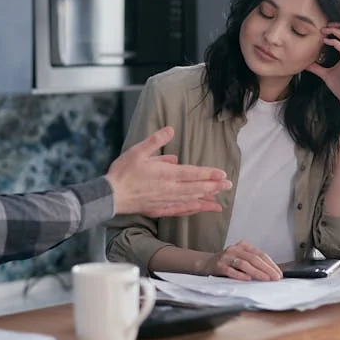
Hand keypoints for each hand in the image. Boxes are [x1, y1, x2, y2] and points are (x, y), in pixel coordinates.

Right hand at [105, 126, 232, 217]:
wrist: (110, 195)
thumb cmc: (122, 172)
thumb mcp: (137, 151)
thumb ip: (155, 141)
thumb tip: (171, 130)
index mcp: (165, 174)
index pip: (192, 173)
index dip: (208, 174)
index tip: (222, 174)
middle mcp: (169, 189)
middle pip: (196, 188)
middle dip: (214, 187)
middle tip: (229, 185)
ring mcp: (165, 200)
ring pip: (190, 200)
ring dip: (206, 199)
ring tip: (220, 199)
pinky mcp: (159, 209)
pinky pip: (180, 210)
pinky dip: (192, 210)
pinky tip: (199, 209)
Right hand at [205, 241, 281, 280]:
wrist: (206, 263)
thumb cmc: (228, 263)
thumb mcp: (241, 258)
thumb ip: (254, 263)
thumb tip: (272, 273)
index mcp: (243, 246)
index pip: (260, 254)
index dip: (270, 264)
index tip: (279, 273)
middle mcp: (234, 249)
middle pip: (254, 258)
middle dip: (267, 269)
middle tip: (275, 278)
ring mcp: (226, 257)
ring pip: (244, 264)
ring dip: (257, 272)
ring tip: (266, 279)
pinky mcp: (219, 266)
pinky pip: (231, 271)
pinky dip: (240, 275)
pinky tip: (248, 279)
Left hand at [305, 22, 339, 112]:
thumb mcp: (326, 75)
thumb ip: (317, 68)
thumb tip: (306, 64)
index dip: (339, 28)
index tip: (325, 28)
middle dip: (339, 25)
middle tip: (325, 25)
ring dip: (336, 30)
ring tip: (324, 30)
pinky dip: (334, 41)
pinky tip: (325, 42)